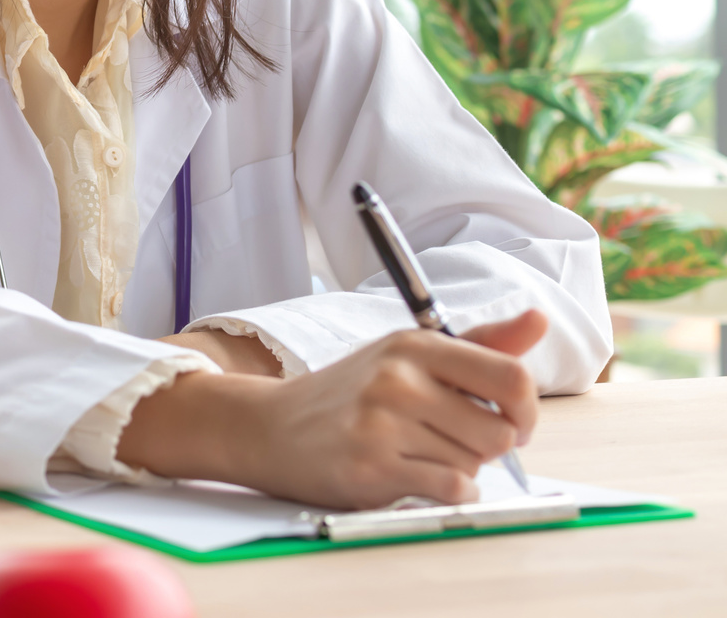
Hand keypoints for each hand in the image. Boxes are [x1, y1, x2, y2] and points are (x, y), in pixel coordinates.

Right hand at [118, 310, 546, 509]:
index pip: (511, 375)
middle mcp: (399, 378)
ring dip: (459, 468)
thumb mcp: (407, 356)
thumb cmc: (348, 393)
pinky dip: (445, 490)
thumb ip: (480, 345)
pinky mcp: (371, 466)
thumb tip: (539, 318)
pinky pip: (450, 489)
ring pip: (475, 464)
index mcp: (415, 345)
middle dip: (486, 445)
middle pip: (500, 431)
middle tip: (449, 439)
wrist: (271, 427)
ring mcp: (383, 422)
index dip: (526, 409)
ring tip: (417, 453)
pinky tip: (417, 476)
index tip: (512, 420)